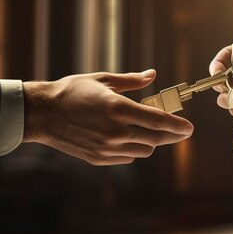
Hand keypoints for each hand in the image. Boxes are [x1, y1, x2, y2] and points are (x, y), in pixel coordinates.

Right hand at [22, 70, 193, 165]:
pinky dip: (134, 148)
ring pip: (144, 150)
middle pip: (156, 139)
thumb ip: (131, 81)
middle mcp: (115, 131)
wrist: (42, 114)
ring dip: (152, 141)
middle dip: (172, 135)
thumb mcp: (103, 80)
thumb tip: (152, 74)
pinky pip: (128, 157)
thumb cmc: (72, 91)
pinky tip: (129, 137)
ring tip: (149, 129)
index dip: (178, 126)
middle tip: (181, 131)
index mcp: (118, 108)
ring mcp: (107, 148)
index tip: (190, 128)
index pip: (158, 121)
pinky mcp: (99, 158)